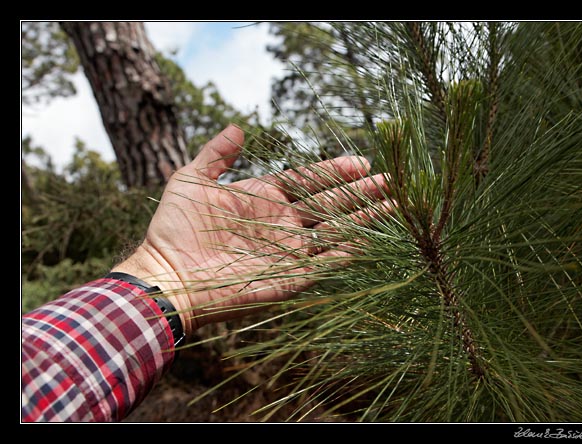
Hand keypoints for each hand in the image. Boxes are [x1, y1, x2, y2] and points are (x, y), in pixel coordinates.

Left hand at [113, 125, 387, 334]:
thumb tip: (237, 127)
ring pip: (335, 230)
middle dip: (361, 192)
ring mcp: (288, 251)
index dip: (334, 171)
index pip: (308, 180)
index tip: (361, 162)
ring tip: (395, 204)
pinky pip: (326, 262)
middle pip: (330, 203)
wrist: (167, 275)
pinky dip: (348, 252)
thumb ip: (216, 155)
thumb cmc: (174, 228)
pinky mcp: (290, 277)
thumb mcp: (190, 180)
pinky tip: (373, 239)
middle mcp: (281, 223)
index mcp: (263, 197)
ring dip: (365, 218)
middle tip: (391, 180)